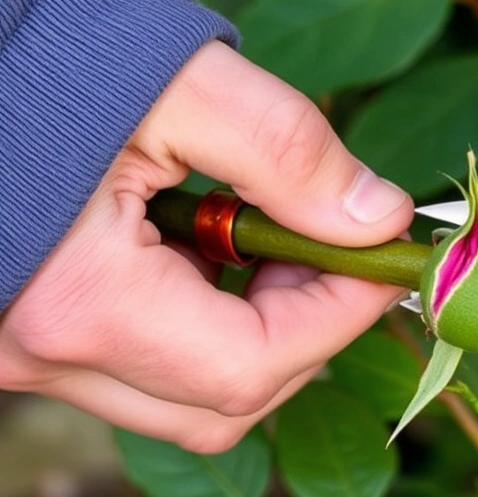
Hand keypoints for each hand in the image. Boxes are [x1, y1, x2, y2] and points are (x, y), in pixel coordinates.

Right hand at [0, 42, 412, 452]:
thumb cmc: (45, 55)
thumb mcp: (182, 87)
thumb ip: (289, 155)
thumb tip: (379, 219)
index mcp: (82, 305)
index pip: (252, 367)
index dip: (340, 317)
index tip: (385, 258)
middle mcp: (47, 356)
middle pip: (224, 404)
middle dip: (304, 331)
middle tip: (328, 248)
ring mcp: (30, 354)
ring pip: (186, 399)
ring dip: (257, 334)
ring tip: (267, 242)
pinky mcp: (31, 335)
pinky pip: (145, 368)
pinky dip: (204, 325)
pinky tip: (210, 250)